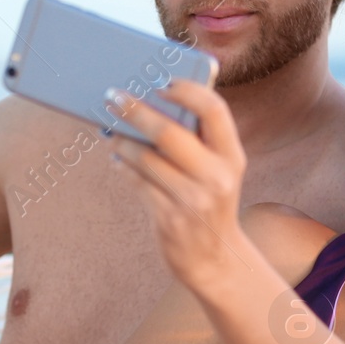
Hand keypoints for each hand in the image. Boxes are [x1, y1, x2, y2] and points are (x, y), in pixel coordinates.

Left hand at [106, 80, 250, 291]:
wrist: (215, 260)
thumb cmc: (210, 203)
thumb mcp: (219, 172)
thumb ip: (198, 141)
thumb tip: (152, 102)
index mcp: (232, 156)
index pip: (214, 109)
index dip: (187, 91)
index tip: (161, 84)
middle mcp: (216, 176)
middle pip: (168, 132)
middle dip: (135, 111)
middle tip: (113, 97)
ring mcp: (193, 200)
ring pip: (145, 158)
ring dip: (122, 141)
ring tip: (112, 133)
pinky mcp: (170, 219)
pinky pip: (137, 183)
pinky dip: (123, 167)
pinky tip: (118, 161)